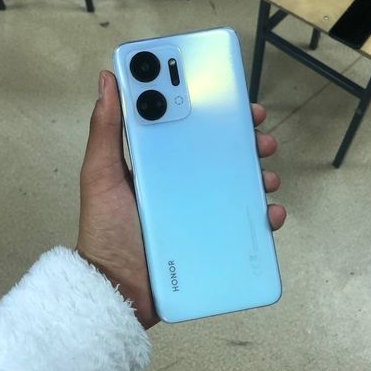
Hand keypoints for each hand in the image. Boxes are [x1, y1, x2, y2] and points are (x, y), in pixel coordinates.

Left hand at [76, 70, 285, 329]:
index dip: (212, 109)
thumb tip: (107, 80)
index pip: (188, 126)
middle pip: (220, 151)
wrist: (118, 290)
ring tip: (265, 176)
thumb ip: (105, 130)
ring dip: (258, 174)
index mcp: (157, 162)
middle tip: (258, 133)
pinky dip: (264, 215)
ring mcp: (199, 210)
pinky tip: (270, 212)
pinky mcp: (212, 237)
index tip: (231, 95)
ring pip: (238, 183)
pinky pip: (245, 223)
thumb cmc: (106, 232)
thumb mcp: (100, 176)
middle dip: (244, 138)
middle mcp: (181, 182)